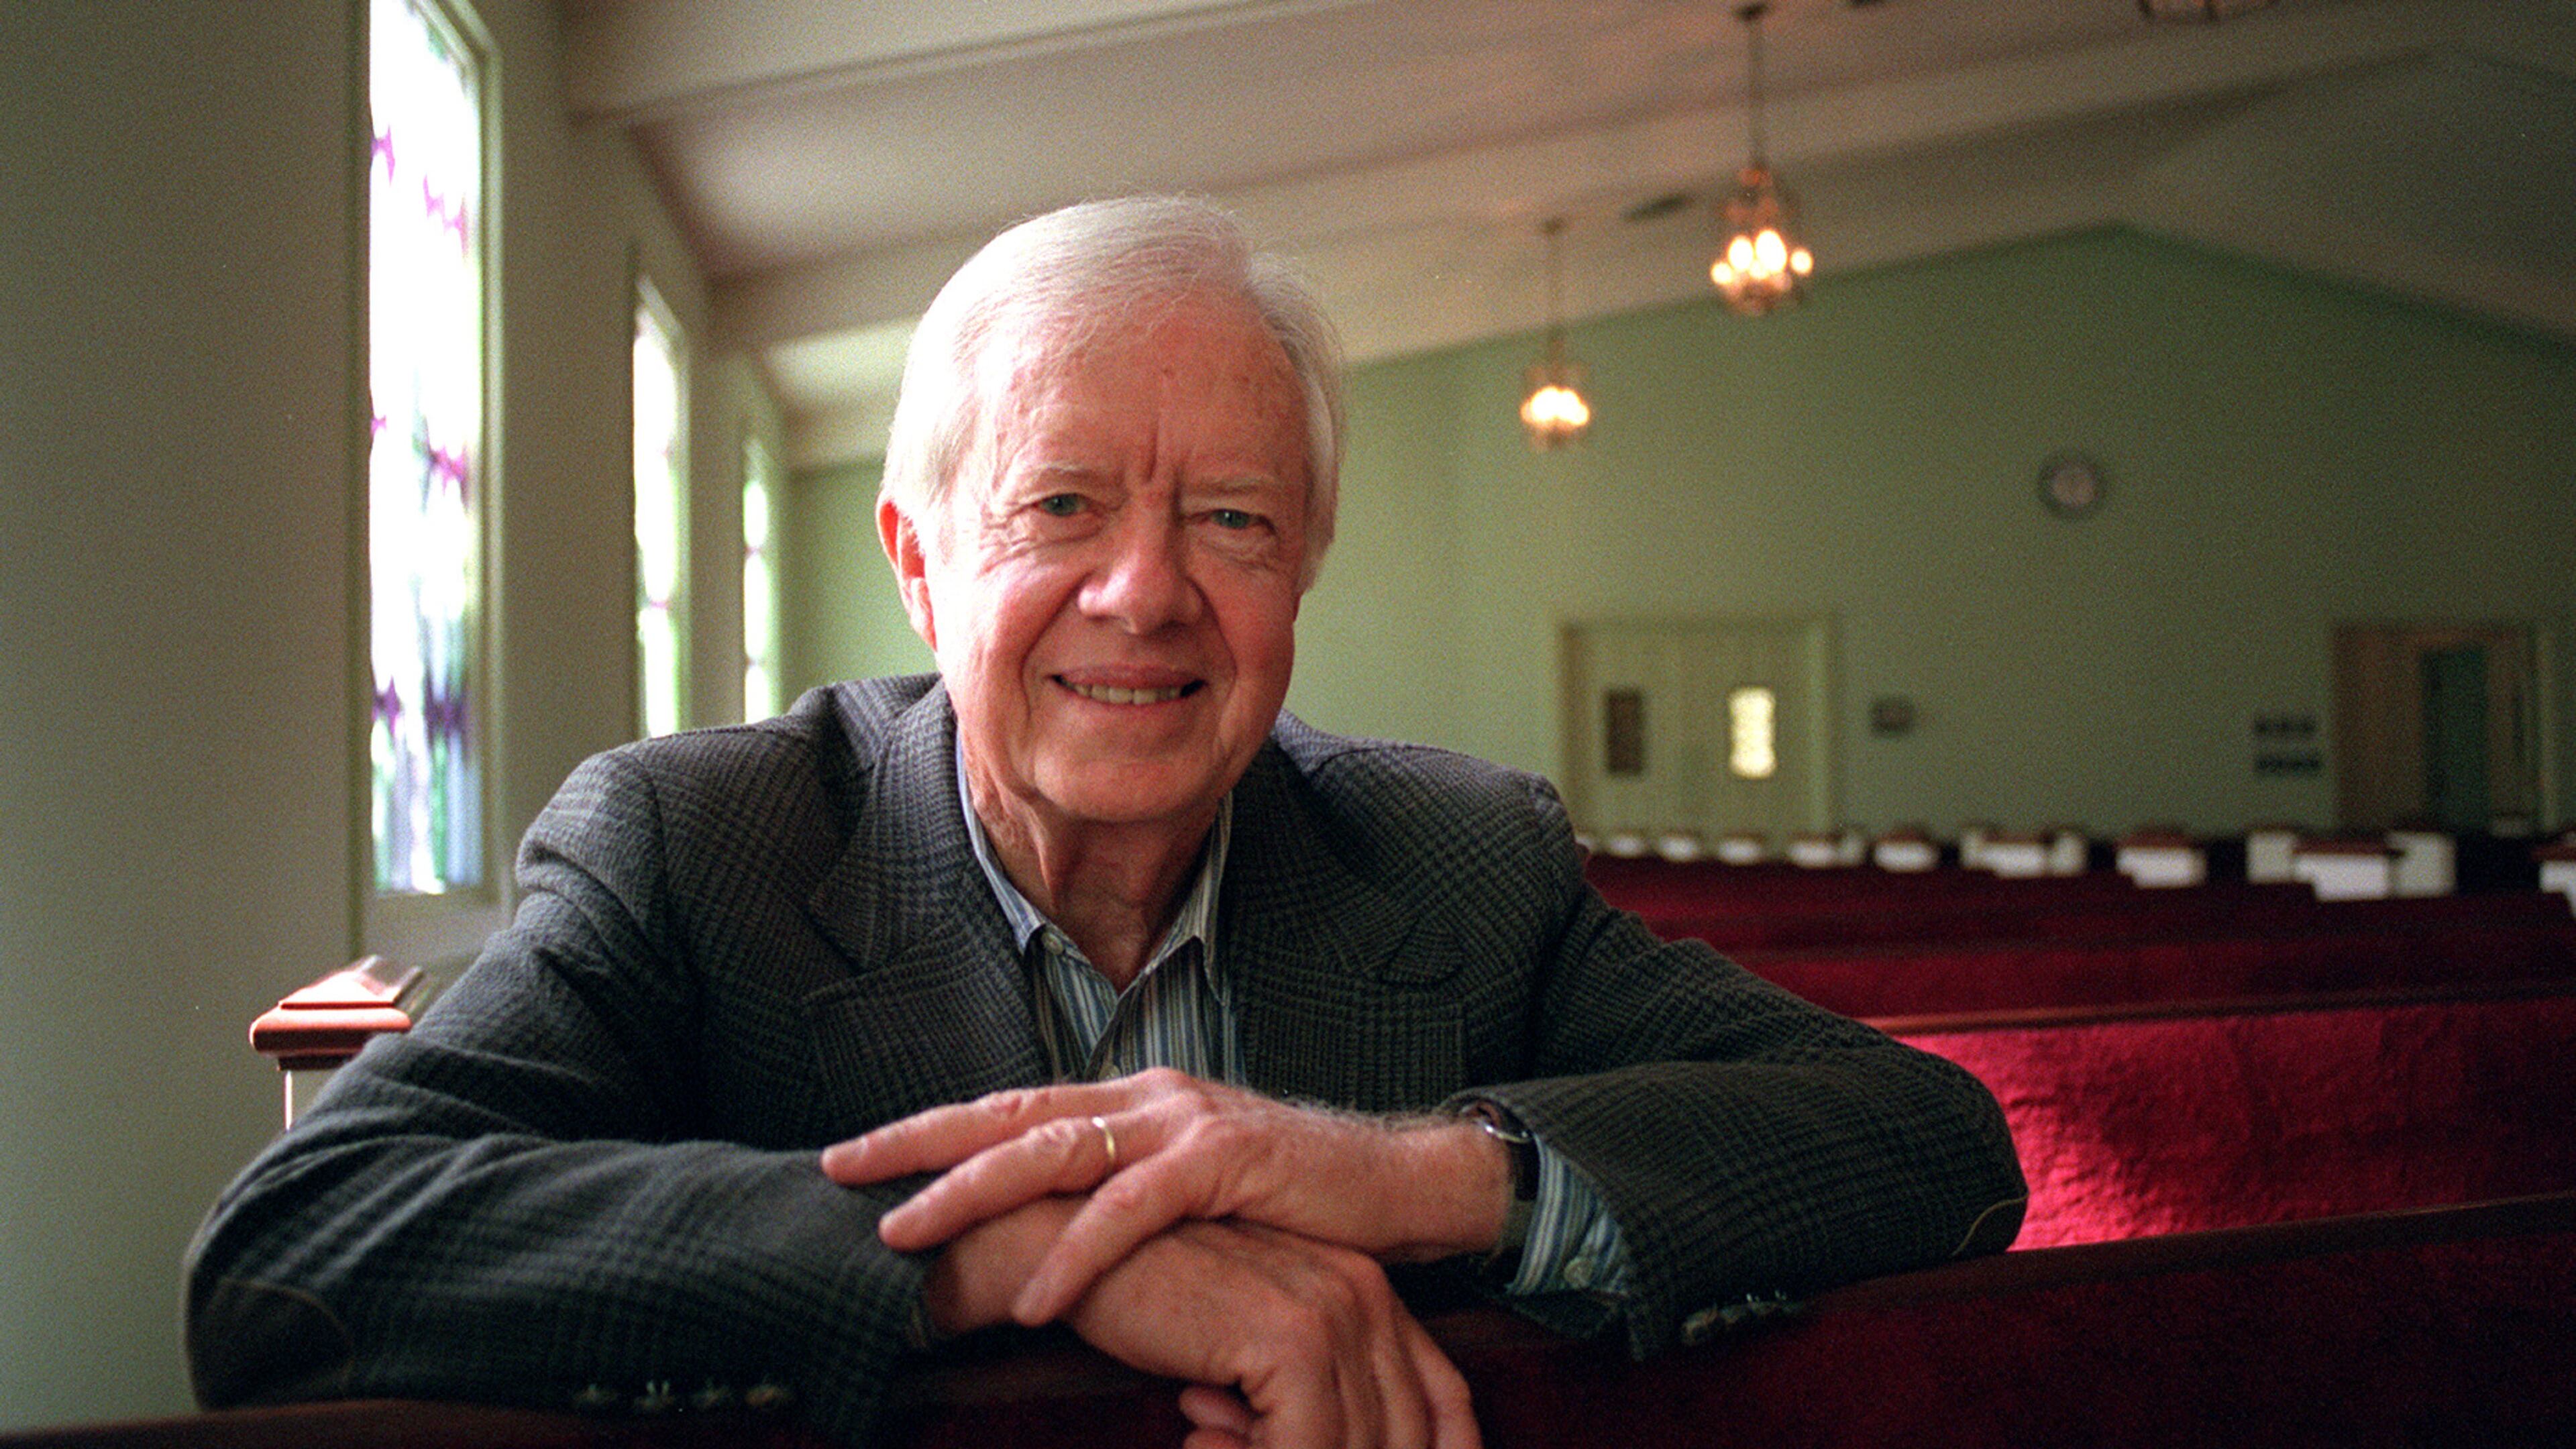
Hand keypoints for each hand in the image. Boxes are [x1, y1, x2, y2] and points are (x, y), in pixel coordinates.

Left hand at [821, 1068, 1508, 1323]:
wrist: (1402, 1185)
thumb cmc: (1292, 1203)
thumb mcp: (1191, 1198)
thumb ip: (1123, 1200)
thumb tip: (1050, 1232)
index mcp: (1131, 1103)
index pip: (1011, 1112)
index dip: (931, 1129)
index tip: (855, 1153)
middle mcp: (1147, 1098)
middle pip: (1009, 1116)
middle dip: (919, 1142)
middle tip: (839, 1168)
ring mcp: (1185, 1123)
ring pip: (1054, 1151)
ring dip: (971, 1194)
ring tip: (904, 1233)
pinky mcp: (1227, 1162)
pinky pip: (1132, 1212)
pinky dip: (1076, 1253)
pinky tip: (1035, 1298)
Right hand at [1071, 1217, 1480, 1448]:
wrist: (1065, 1238)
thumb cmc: (1147, 1285)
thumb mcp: (1245, 1339)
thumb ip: (1298, 1386)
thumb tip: (1320, 1447)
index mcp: (1364, 1286)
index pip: (1442, 1396)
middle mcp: (1363, 1292)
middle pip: (1410, 1429)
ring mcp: (1332, 1311)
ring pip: (1357, 1446)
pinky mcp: (1288, 1335)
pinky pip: (1308, 1447)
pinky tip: (1193, 1445)